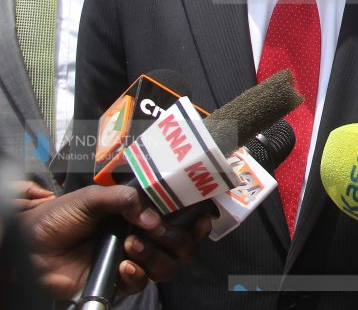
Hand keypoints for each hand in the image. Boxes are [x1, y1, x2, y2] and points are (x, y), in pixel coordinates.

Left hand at [18, 184, 212, 299]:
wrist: (32, 247)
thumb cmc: (60, 217)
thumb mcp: (92, 197)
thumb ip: (124, 199)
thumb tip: (152, 215)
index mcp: (140, 214)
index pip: (179, 219)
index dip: (197, 222)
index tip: (201, 220)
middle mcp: (143, 238)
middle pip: (182, 246)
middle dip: (179, 240)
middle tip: (159, 231)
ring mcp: (133, 261)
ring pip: (168, 267)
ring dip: (156, 256)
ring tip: (131, 245)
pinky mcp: (119, 282)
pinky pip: (142, 283)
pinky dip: (137, 274)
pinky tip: (123, 265)